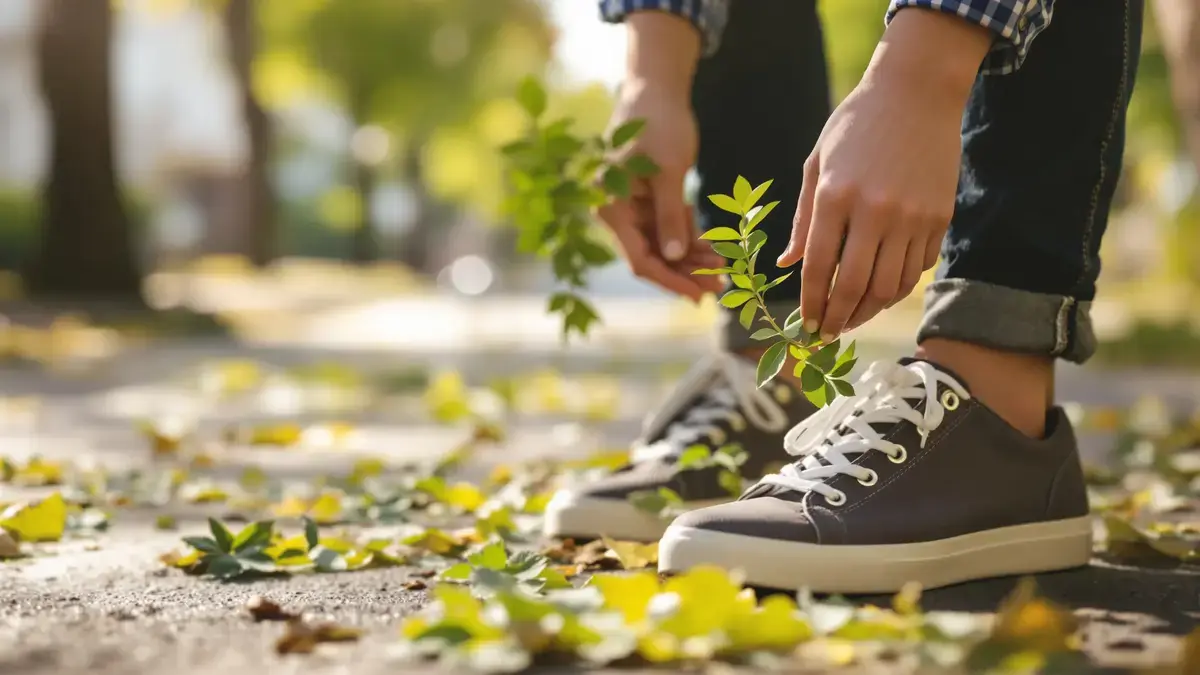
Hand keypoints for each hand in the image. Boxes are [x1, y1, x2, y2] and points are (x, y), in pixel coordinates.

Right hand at [598, 81, 722, 300]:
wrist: (656, 90)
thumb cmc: (659, 124)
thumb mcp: (669, 172)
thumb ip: (670, 216)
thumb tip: (675, 257)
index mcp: (612, 207)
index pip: (640, 259)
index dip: (670, 280)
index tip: (698, 296)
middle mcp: (618, 212)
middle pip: (652, 256)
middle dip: (685, 272)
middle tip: (720, 287)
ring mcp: (634, 208)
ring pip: (664, 245)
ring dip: (692, 258)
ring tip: (724, 270)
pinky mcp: (650, 200)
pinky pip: (671, 228)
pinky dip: (692, 238)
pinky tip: (715, 250)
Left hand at [777, 9, 992, 341]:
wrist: (917, 90)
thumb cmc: (857, 125)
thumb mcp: (817, 163)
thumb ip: (805, 219)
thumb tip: (787, 264)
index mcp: (836, 196)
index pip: (819, 267)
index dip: (811, 303)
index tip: (806, 325)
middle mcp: (875, 211)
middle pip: (855, 286)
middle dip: (838, 319)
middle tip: (828, 335)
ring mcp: (912, 216)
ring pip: (890, 286)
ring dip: (868, 311)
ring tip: (853, 319)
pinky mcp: (940, 217)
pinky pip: (918, 268)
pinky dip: (899, 286)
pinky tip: (883, 290)